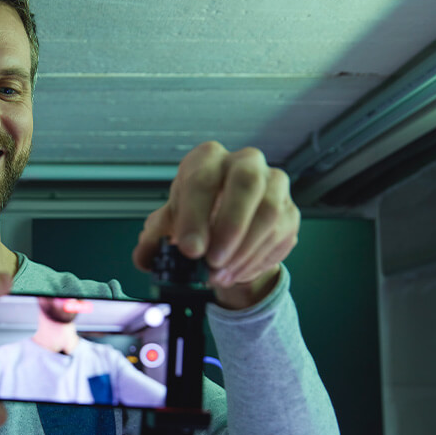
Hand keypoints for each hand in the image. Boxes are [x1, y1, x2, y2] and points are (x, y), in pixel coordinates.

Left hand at [132, 141, 299, 308]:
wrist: (226, 229)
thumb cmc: (196, 217)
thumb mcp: (168, 226)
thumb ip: (154, 241)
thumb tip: (144, 257)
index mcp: (207, 159)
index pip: (202, 179)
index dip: (195, 217)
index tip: (189, 250)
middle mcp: (244, 162)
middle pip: (247, 182)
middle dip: (230, 226)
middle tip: (213, 261)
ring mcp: (273, 184)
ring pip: (269, 212)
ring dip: (244, 251)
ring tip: (221, 275)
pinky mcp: (291, 210)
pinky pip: (281, 234)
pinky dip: (257, 260)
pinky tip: (237, 273)